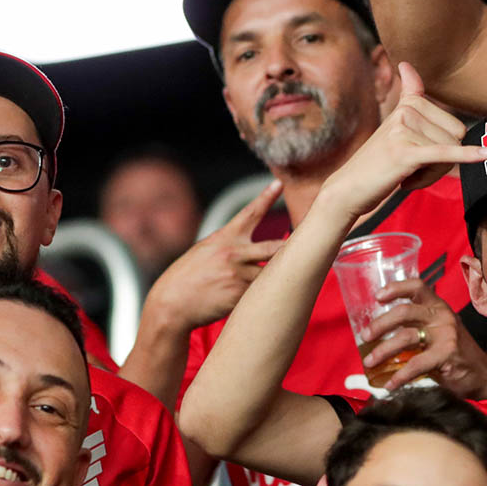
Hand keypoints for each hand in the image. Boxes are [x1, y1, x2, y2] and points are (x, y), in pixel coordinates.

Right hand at [142, 180, 285, 332]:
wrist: (172, 302)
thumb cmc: (187, 276)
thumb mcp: (205, 251)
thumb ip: (229, 245)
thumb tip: (249, 247)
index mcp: (225, 238)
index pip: (250, 213)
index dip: (267, 197)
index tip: (280, 183)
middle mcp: (234, 252)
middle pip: (274, 246)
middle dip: (295, 247)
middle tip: (314, 242)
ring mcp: (238, 274)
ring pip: (271, 274)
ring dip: (281, 278)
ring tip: (294, 281)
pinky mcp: (240, 295)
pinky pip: (261, 294)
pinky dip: (265, 297)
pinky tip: (265, 302)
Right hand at [318, 64, 486, 224]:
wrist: (348, 189)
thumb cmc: (377, 164)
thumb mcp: (394, 128)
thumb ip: (407, 98)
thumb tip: (406, 63)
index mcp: (407, 105)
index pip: (451, 122)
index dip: (448, 144)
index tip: (440, 142)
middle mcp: (405, 112)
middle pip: (455, 136)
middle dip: (442, 160)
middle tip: (414, 169)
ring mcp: (404, 130)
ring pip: (450, 152)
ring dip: (433, 173)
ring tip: (407, 174)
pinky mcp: (406, 152)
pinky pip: (445, 154)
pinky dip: (467, 156)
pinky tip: (486, 154)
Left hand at [361, 279, 486, 396]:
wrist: (483, 375)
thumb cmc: (455, 354)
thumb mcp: (438, 333)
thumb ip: (415, 329)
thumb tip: (379, 338)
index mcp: (438, 307)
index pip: (417, 287)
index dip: (395, 288)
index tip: (378, 297)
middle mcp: (441, 316)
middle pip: (404, 311)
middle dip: (380, 324)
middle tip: (365, 337)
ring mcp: (445, 334)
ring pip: (406, 336)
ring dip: (383, 350)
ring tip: (369, 362)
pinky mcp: (447, 354)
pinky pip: (416, 364)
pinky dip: (399, 376)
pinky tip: (390, 384)